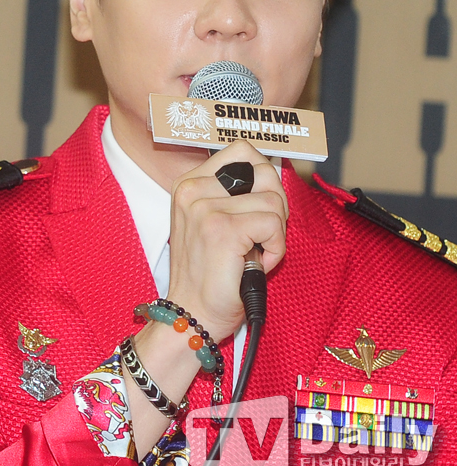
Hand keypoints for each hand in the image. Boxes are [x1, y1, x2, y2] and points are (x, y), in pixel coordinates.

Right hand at [167, 140, 287, 343]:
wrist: (192, 314)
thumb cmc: (209, 274)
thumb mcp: (213, 222)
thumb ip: (236, 195)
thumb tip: (274, 174)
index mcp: (189, 184)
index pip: (242, 151)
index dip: (263, 178)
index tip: (258, 207)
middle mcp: (193, 190)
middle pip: (263, 171)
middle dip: (275, 205)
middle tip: (260, 235)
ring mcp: (205, 208)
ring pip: (273, 201)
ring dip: (274, 234)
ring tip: (252, 254)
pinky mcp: (223, 228)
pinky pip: (273, 224)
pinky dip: (275, 249)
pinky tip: (255, 264)